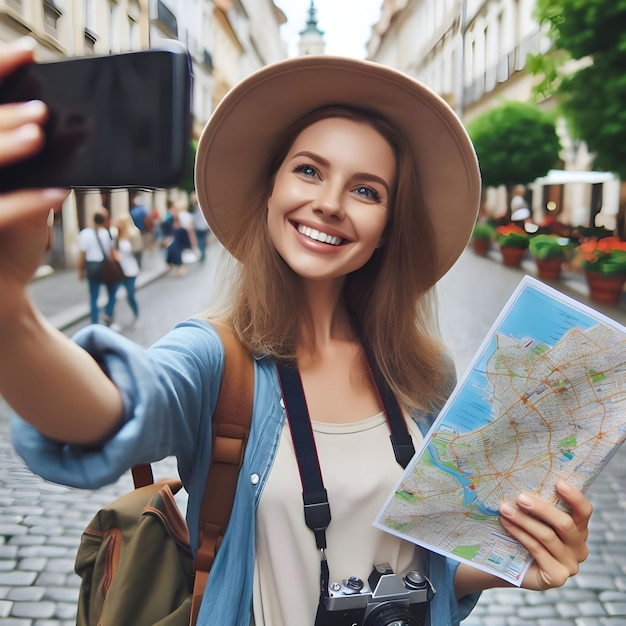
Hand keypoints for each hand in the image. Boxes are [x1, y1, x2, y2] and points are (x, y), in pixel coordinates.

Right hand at [0, 39, 68, 320]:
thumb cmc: (8, 247)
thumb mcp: (22, 200)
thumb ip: (36, 167)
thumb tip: (69, 129)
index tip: (26, 51)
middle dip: (2, 116)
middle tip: (40, 107)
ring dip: (5, 145)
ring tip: (40, 131)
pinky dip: (28, 203)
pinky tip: (58, 193)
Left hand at [500, 479, 590, 589]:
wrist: (513, 564)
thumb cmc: (526, 533)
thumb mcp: (535, 517)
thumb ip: (538, 505)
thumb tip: (524, 480)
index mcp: (579, 529)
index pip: (584, 511)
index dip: (574, 496)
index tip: (558, 481)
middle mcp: (579, 547)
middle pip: (565, 524)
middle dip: (541, 508)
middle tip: (520, 497)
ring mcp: (570, 564)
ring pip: (547, 536)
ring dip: (524, 520)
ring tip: (505, 509)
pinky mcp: (557, 576)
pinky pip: (537, 550)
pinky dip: (520, 534)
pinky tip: (507, 524)